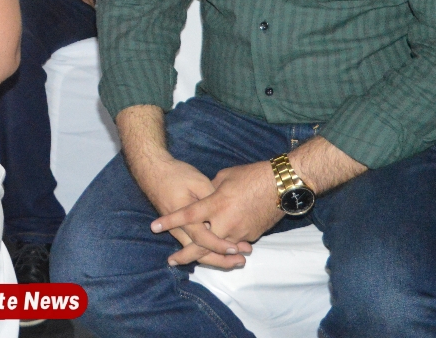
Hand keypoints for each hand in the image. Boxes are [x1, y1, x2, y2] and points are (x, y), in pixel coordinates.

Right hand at [132, 153, 248, 268]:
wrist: (153, 172)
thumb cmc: (176, 175)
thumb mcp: (198, 182)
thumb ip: (212, 199)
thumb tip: (228, 213)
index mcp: (184, 217)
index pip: (203, 239)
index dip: (220, 245)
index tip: (237, 248)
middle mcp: (179, 228)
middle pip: (199, 253)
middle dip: (221, 260)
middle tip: (241, 261)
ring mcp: (177, 230)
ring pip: (196, 252)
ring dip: (216, 258)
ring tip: (236, 259)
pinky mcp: (178, 229)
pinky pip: (193, 245)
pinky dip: (208, 250)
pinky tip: (223, 251)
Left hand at [152, 160, 281, 267]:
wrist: (281, 186)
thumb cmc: (252, 175)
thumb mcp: (225, 177)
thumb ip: (210, 191)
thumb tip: (203, 200)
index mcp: (216, 203)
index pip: (188, 215)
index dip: (170, 221)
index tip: (154, 227)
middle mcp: (225, 221)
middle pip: (201, 244)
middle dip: (185, 254)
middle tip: (172, 261)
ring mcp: (239, 232)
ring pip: (218, 249)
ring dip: (205, 256)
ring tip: (190, 260)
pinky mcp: (251, 236)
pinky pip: (233, 245)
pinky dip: (224, 249)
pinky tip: (216, 253)